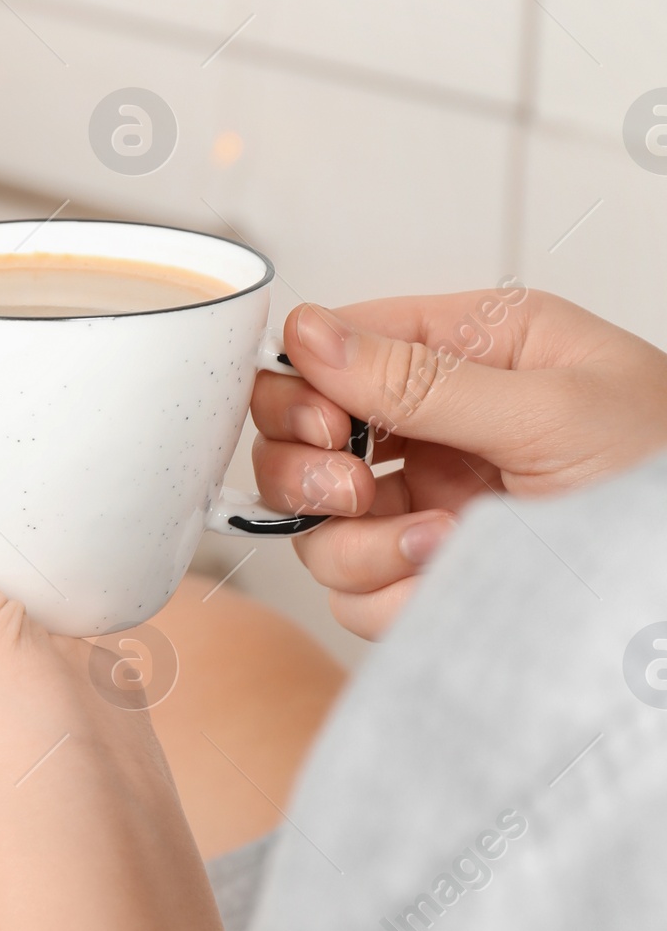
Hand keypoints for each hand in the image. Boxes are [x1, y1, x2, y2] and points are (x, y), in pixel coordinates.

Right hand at [250, 287, 666, 638]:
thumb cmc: (662, 471)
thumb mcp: (551, 410)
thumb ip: (424, 378)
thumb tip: (310, 333)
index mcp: (472, 348)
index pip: (336, 345)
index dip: (306, 387)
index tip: (329, 429)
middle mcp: (438, 421)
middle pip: (300, 436)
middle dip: (309, 471)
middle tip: (356, 489)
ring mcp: (429, 500)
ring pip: (319, 525)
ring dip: (359, 545)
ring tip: (438, 546)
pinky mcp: (432, 573)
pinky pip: (355, 594)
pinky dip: (386, 597)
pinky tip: (447, 580)